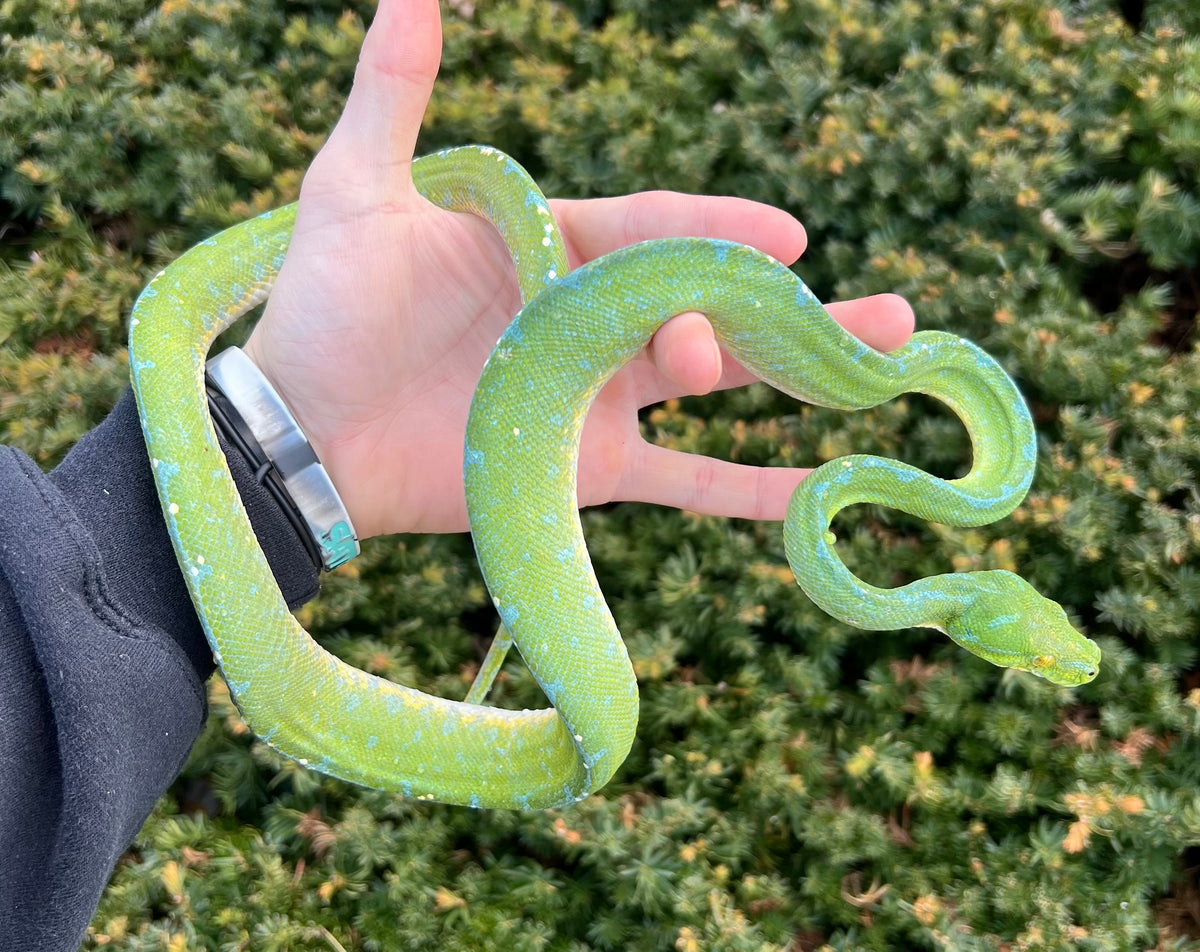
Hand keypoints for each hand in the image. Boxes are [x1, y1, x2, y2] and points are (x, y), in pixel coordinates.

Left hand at [244, 0, 913, 538]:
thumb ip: (396, 96)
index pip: (656, 230)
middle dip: (789, 310)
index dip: (723, 233)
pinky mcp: (589, 471)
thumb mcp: (358, 189)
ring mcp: (598, 400)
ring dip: (799, 378)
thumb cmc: (326, 306)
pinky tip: (812, 489)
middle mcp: (590, 321)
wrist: (300, 431)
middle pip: (708, 305)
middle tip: (878, 317)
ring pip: (716, 385)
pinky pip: (681, 481)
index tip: (788, 237)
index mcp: (555, 249)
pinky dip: (744, 489)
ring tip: (884, 364)